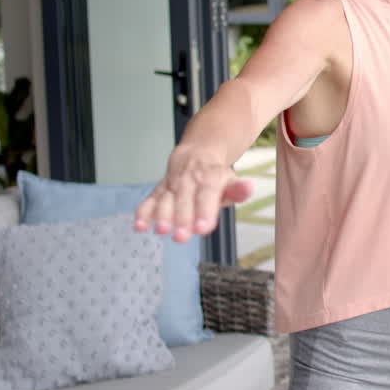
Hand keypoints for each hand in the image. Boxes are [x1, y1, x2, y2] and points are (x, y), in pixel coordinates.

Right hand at [134, 149, 253, 242]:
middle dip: (182, 218)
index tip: (202, 228)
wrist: (196, 153)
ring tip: (161, 230)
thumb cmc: (215, 175)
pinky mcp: (159, 190)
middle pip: (184, 199)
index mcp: (209, 176)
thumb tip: (249, 188)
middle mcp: (189, 179)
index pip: (207, 194)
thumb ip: (237, 190)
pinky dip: (143, 213)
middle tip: (180, 237)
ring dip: (161, 215)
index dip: (205, 211)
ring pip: (165, 199)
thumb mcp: (229, 181)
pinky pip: (150, 200)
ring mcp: (172, 184)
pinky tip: (140, 226)